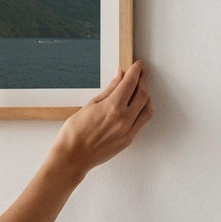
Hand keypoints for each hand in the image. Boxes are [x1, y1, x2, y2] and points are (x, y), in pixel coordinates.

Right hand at [50, 60, 152, 180]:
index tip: (138, 65)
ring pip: (147, 108)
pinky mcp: (128, 140)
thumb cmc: (74, 132)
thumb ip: (109, 90)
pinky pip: (142, 121)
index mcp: (113, 107)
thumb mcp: (90, 105)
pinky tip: (137, 105)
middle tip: (141, 73)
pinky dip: (143, 110)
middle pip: (142, 94)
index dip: (136, 71)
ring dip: (146, 96)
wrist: (73, 156)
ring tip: (141, 88)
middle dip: (143, 80)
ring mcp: (128, 130)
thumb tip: (119, 76)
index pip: (130, 83)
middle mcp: (124, 119)